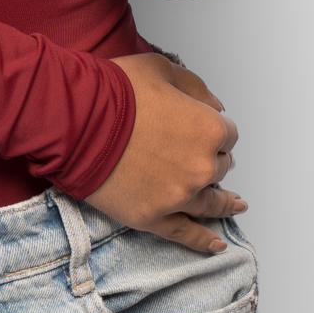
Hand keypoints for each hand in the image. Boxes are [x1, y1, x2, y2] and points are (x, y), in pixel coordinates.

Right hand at [84, 52, 247, 254]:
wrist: (78, 118)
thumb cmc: (117, 89)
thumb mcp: (161, 68)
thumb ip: (195, 87)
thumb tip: (214, 107)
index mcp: (208, 128)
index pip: (227, 133)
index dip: (212, 127)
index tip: (200, 126)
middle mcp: (202, 167)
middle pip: (219, 166)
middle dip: (210, 157)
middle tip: (194, 151)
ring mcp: (180, 196)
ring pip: (211, 203)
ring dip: (224, 202)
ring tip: (235, 204)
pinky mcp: (155, 217)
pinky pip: (186, 233)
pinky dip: (203, 241)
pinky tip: (215, 244)